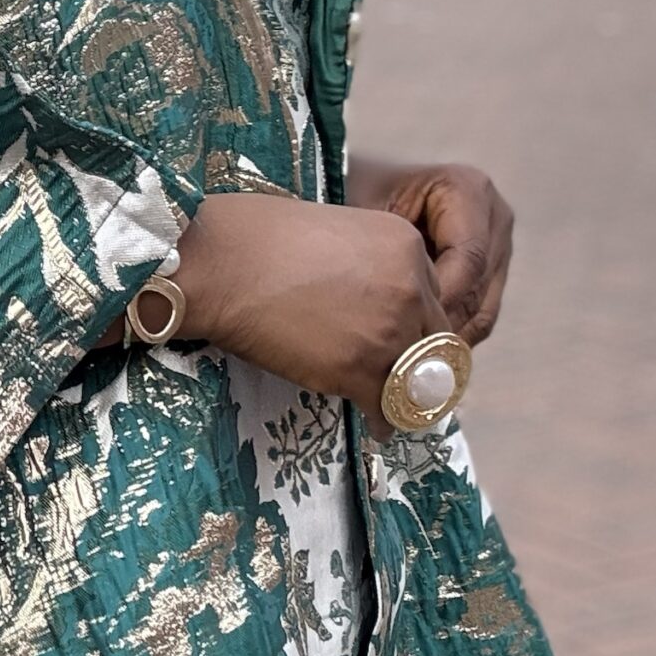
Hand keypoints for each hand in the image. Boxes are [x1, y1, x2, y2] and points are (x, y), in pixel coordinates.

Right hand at [172, 191, 454, 433]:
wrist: (220, 264)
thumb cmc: (255, 237)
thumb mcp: (337, 229)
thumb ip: (368, 263)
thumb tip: (364, 299)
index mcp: (406, 246)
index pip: (433, 296)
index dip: (414, 321)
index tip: (401, 338)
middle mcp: (409, 288)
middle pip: (435, 340)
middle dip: (422, 362)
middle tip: (407, 380)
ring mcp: (386, 331)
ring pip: (416, 379)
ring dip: (406, 396)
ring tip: (394, 408)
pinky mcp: (357, 369)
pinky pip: (386, 407)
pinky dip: (382, 421)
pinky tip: (375, 425)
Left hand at [351, 157, 514, 345]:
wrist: (351, 188)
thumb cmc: (353, 197)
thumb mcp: (367, 218)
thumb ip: (390, 260)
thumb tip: (410, 319)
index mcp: (468, 190)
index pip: (468, 258)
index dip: (441, 299)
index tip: (406, 329)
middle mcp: (493, 216)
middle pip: (479, 287)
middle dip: (444, 328)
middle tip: (408, 361)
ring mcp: (497, 245)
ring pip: (483, 308)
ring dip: (449, 342)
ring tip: (412, 366)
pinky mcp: (490, 272)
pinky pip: (478, 315)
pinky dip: (450, 339)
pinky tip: (419, 358)